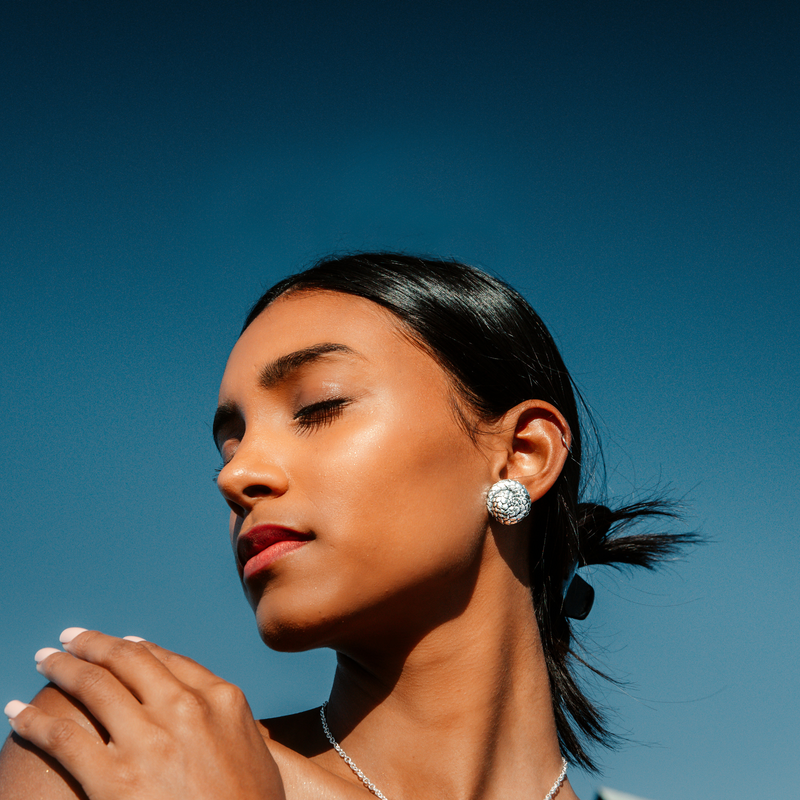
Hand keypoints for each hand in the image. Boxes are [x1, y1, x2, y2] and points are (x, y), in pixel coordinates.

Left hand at [4, 629, 284, 799]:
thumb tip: (211, 708)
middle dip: (93, 644)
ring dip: (62, 667)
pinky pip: (64, 738)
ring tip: (44, 660)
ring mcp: (149, 743)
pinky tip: (17, 712)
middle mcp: (185, 709)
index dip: (135, 647)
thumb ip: (230, 720)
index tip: (118, 641)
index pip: (167, 659)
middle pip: (128, 661)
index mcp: (222, 699)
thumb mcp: (256, 752)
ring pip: (93, 686)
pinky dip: (35, 721)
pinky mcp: (114, 781)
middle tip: (69, 639)